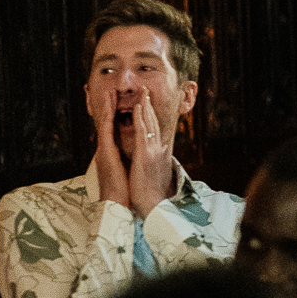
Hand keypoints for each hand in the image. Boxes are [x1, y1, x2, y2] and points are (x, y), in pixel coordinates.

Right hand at [92, 87, 128, 207]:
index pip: (112, 128)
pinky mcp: (106, 151)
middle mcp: (106, 148)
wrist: (117, 202)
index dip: (113, 113)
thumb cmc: (122, 188)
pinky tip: (110, 105)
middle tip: (108, 89)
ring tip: (109, 90)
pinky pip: (107, 129)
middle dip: (107, 105)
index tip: (116, 99)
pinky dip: (108, 116)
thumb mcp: (125, 169)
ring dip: (107, 106)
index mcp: (111, 151)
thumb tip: (131, 154)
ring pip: (105, 122)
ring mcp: (104, 148)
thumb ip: (125, 159)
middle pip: (106, 121)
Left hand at [126, 96, 176, 220]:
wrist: (151, 205)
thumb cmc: (149, 194)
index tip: (148, 106)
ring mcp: (152, 150)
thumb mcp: (152, 175)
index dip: (151, 117)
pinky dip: (141, 117)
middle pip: (154, 123)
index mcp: (157, 154)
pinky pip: (142, 130)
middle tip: (147, 92)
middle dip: (150, 107)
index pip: (154, 131)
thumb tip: (154, 159)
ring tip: (143, 93)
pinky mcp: (145, 153)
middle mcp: (158, 149)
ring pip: (149, 123)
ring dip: (146, 107)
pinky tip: (138, 106)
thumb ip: (153, 164)